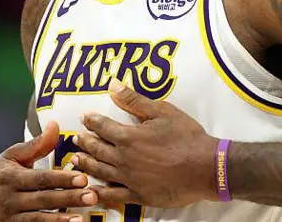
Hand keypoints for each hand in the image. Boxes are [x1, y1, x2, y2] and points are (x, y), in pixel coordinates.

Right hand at [0, 121, 98, 221]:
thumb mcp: (9, 157)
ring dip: (59, 220)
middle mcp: (8, 198)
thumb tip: (56, 125)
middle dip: (68, 198)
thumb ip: (35, 145)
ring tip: (81, 220)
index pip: (40, 178)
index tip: (82, 178)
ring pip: (36, 220)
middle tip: (91, 196)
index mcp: (10, 176)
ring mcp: (7, 218)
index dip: (61, 179)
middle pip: (42, 199)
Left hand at [71, 79, 218, 207]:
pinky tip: (91, 190)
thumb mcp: (162, 111)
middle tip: (76, 139)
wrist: (206, 167)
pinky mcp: (138, 195)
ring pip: (100, 171)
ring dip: (86, 164)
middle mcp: (123, 159)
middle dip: (85, 142)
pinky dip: (99, 192)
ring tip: (76, 160)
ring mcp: (129, 179)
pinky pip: (113, 195)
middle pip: (97, 150)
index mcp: (128, 137)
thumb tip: (112, 85)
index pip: (102, 127)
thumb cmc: (187, 137)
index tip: (85, 117)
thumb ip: (134, 100)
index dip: (91, 121)